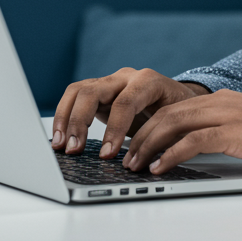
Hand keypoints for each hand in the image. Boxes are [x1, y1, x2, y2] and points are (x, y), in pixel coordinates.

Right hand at [52, 67, 208, 157]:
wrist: (180, 98)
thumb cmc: (180, 112)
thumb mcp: (177, 123)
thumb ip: (160, 138)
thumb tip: (141, 163)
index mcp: (148, 81)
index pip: (125, 102)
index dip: (114, 129)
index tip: (107, 155)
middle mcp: (126, 77)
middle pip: (93, 90)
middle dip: (79, 121)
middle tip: (74, 150)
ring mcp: (110, 82)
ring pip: (78, 91)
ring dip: (65, 119)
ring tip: (61, 146)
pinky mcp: (99, 92)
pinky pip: (75, 98)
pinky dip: (64, 117)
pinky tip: (61, 138)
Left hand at [121, 89, 241, 173]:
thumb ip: (223, 132)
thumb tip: (196, 149)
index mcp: (223, 100)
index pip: (175, 108)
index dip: (149, 126)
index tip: (134, 145)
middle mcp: (222, 102)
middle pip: (168, 114)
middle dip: (141, 136)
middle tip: (125, 158)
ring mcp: (228, 115)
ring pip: (175, 123)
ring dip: (149, 145)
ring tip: (135, 164)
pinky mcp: (236, 132)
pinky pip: (194, 141)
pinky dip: (172, 154)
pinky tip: (161, 167)